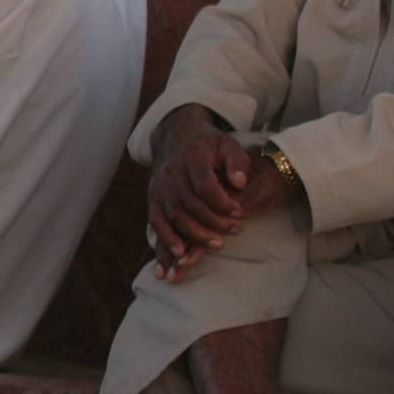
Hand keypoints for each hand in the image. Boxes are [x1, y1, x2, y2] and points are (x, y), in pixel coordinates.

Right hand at [143, 107, 280, 275]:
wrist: (175, 138)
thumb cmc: (208, 145)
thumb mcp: (227, 145)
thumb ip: (237, 162)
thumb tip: (241, 183)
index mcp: (191, 158)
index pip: (204, 186)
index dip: (222, 202)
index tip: (239, 213)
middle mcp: (171, 173)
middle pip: (190, 204)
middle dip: (213, 222)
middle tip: (235, 231)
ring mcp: (160, 188)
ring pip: (174, 216)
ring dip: (194, 235)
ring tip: (217, 245)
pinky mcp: (153, 199)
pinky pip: (157, 222)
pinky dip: (166, 240)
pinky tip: (178, 255)